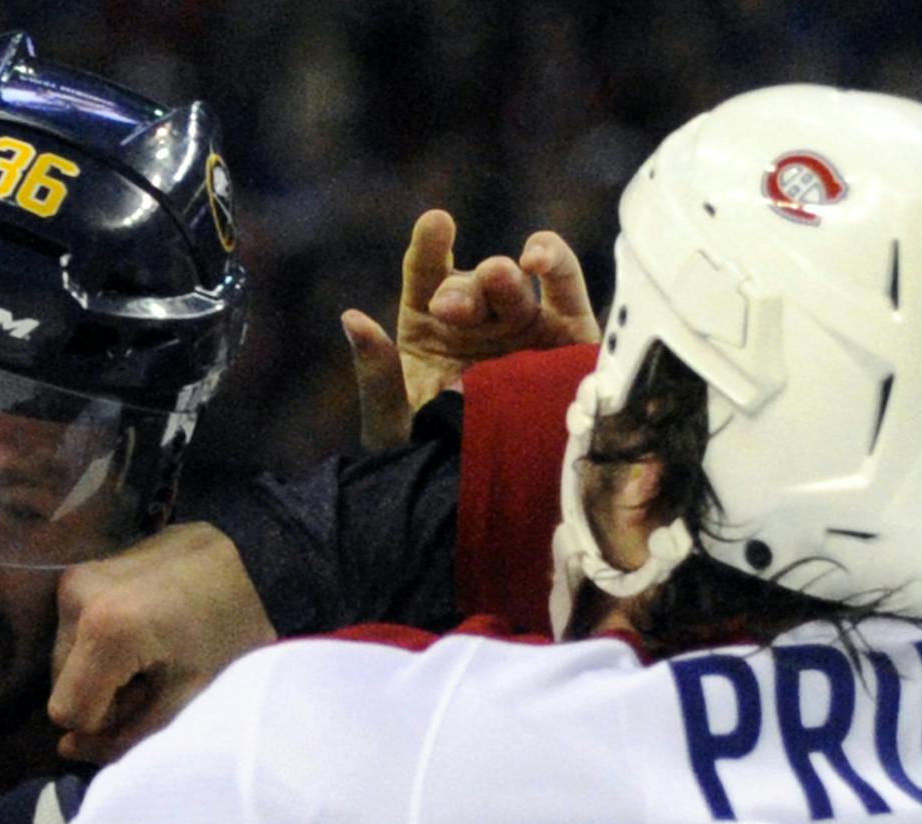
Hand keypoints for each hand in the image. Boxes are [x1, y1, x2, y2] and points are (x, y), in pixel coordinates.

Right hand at [50, 522, 276, 764]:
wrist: (254, 561)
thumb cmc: (232, 634)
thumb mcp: (186, 699)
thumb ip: (124, 736)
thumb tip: (67, 748)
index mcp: (103, 630)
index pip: (68, 712)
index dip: (106, 722)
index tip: (150, 700)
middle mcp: (75, 598)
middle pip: (63, 684)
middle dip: (103, 695)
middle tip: (157, 676)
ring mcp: (75, 578)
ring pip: (67, 658)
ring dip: (100, 670)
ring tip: (153, 650)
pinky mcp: (82, 569)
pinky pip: (75, 628)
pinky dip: (101, 643)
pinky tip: (142, 628)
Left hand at [344, 209, 600, 448]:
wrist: (488, 501)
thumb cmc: (434, 463)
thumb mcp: (393, 427)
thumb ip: (376, 375)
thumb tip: (352, 318)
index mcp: (432, 328)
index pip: (428, 274)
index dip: (430, 246)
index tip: (437, 224)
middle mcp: (480, 320)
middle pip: (473, 284)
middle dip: (464, 288)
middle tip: (451, 307)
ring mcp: (525, 327)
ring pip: (519, 281)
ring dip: (506, 274)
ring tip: (499, 275)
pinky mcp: (569, 341)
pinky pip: (566, 291)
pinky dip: (556, 265)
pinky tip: (539, 260)